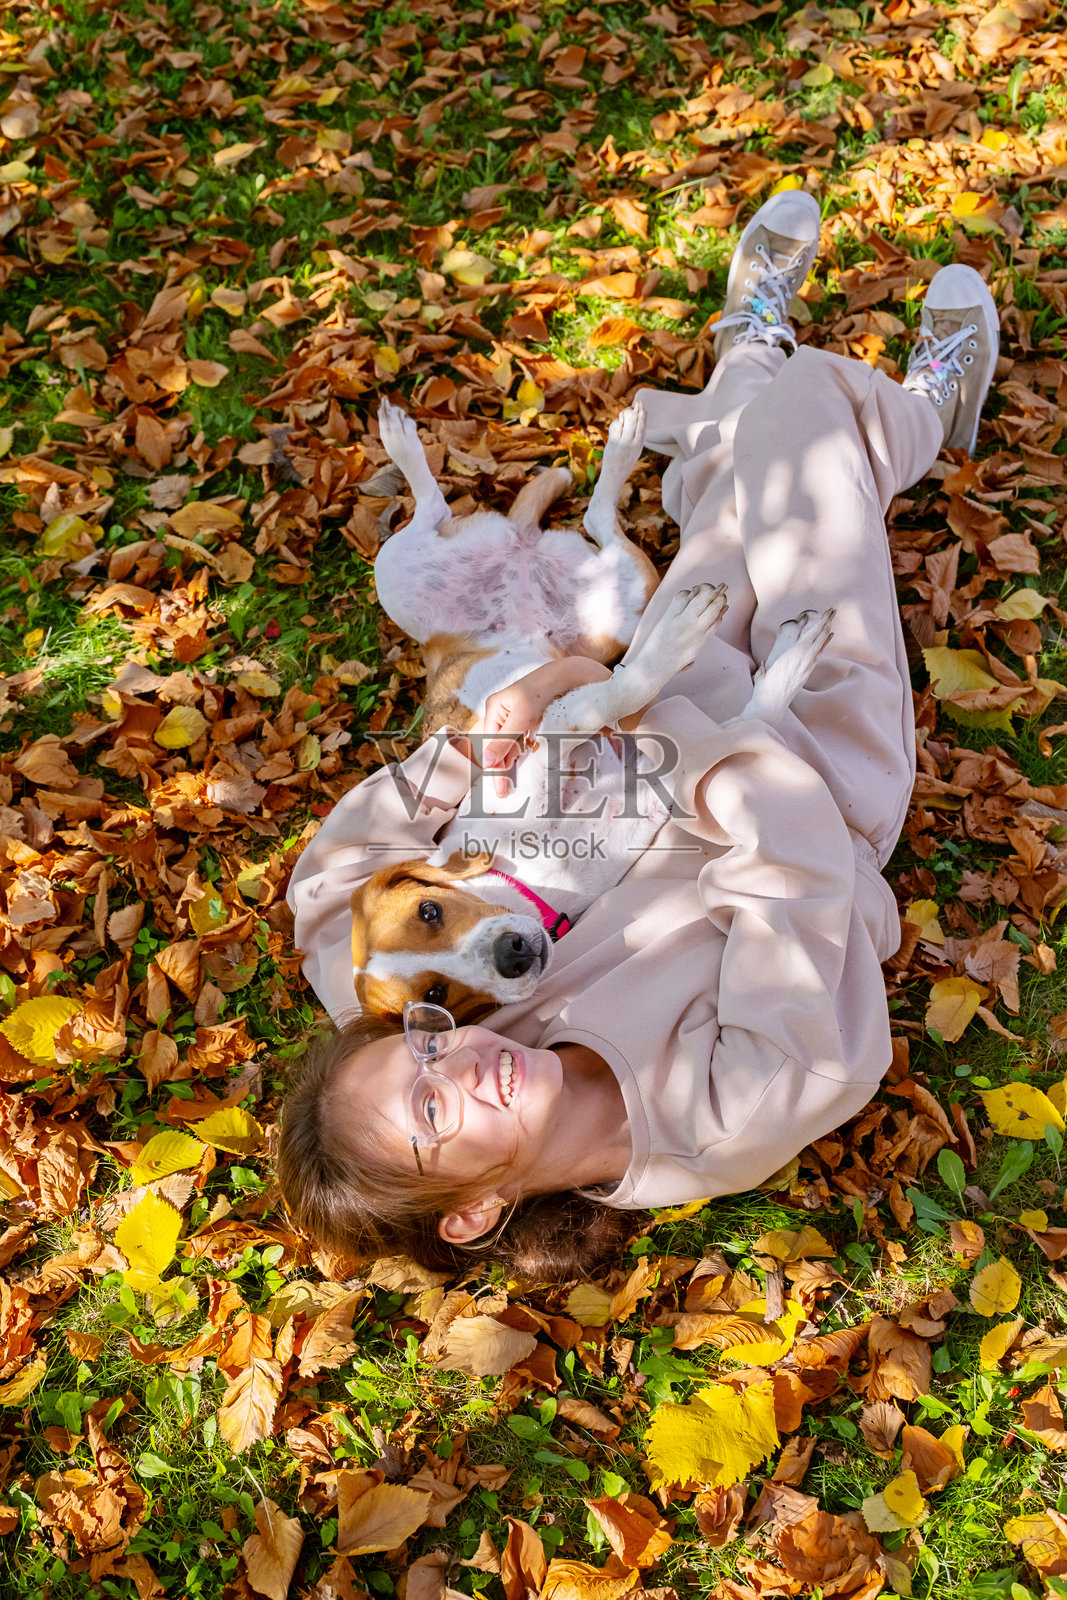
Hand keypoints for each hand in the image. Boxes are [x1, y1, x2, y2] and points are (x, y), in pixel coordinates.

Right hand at [471, 658, 611, 796]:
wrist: (576, 673)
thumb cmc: (546, 687)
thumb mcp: (523, 713)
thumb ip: (505, 738)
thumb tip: (487, 762)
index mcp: (496, 707)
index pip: (490, 744)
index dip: (494, 767)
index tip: (500, 789)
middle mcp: (505, 713)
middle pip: (499, 747)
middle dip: (501, 770)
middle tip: (505, 794)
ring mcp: (521, 718)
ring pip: (513, 747)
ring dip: (513, 765)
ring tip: (511, 786)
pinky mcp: (537, 722)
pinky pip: (527, 743)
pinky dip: (526, 756)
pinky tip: (524, 767)